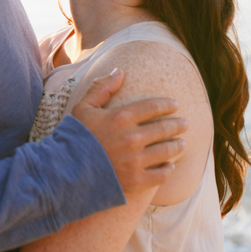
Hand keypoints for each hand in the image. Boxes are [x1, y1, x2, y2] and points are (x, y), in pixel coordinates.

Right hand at [71, 68, 187, 194]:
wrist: (65, 172)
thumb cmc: (74, 137)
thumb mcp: (83, 108)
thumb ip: (102, 88)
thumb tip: (120, 71)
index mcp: (121, 117)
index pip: (153, 106)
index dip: (167, 104)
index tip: (175, 105)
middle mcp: (132, 138)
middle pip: (164, 128)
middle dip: (178, 125)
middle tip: (185, 124)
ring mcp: (136, 160)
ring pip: (167, 151)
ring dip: (177, 146)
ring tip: (182, 144)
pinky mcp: (136, 180)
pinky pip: (161, 174)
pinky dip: (168, 169)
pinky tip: (170, 166)